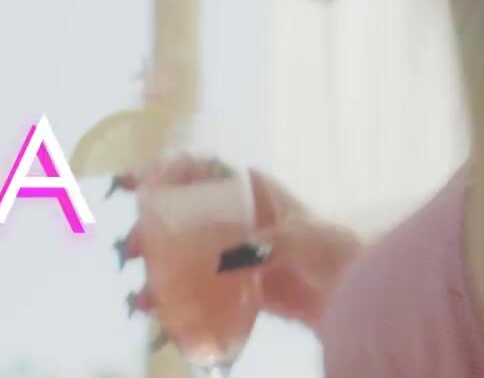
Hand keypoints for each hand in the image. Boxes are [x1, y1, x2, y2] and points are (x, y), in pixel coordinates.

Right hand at [117, 157, 361, 331]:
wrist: (352, 292)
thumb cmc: (331, 251)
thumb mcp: (300, 238)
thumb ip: (267, 243)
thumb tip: (229, 256)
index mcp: (254, 192)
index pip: (205, 171)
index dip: (169, 172)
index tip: (135, 181)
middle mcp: (239, 219)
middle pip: (184, 216)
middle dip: (152, 230)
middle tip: (131, 248)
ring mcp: (235, 253)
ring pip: (186, 254)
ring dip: (159, 271)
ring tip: (142, 295)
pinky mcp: (237, 286)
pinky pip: (199, 288)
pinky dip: (178, 299)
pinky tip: (158, 312)